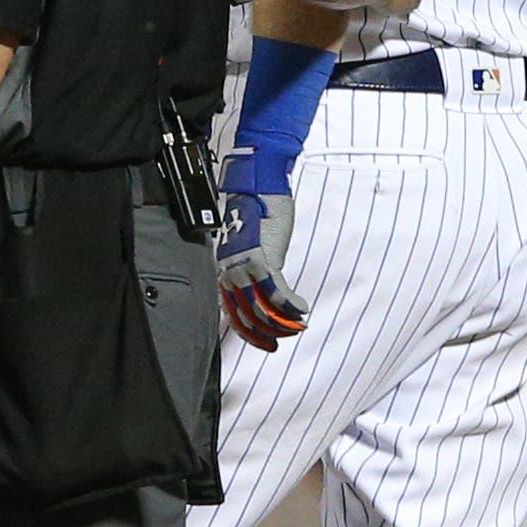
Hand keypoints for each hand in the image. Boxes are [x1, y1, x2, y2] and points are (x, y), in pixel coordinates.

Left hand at [216, 146, 308, 349]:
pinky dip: (291, 305)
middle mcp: (229, 270)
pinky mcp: (263, 258)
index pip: (231, 312)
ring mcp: (245, 266)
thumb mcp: (246, 242)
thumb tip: (258, 285)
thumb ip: (247, 265)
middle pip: (247, 316)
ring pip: (262, 309)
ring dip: (282, 322)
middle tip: (282, 340)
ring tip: (297, 325)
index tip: (264, 343)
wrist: (256, 183)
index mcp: (224, 268)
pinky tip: (303, 308)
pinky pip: (277, 293)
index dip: (248, 332)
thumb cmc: (253, 210)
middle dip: (266, 334)